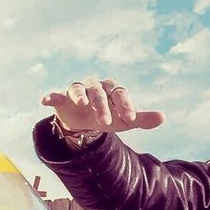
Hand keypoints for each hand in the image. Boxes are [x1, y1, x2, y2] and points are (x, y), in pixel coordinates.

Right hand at [41, 78, 164, 134]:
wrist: (85, 122)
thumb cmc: (108, 116)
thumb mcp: (124, 120)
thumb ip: (142, 119)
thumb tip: (163, 117)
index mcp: (112, 89)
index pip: (120, 94)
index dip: (126, 105)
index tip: (131, 119)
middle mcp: (94, 86)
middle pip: (99, 92)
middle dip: (102, 106)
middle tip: (106, 123)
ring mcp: (77, 90)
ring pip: (78, 89)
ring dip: (80, 95)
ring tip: (81, 103)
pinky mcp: (61, 97)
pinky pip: (55, 94)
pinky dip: (51, 95)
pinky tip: (46, 100)